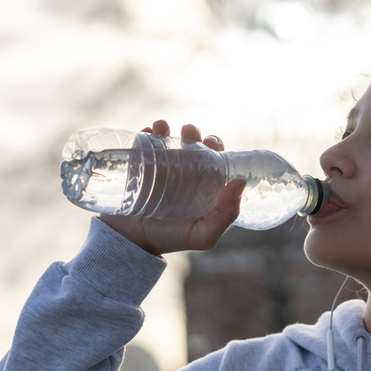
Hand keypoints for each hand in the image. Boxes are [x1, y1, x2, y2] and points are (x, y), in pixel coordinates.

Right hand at [99, 120, 244, 255]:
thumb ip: (225, 215)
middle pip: (190, 145)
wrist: (130, 244)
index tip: (209, 142)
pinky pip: (141, 145)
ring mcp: (157, 170)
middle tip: (188, 132)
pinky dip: (145, 134)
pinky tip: (147, 132)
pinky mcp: (136, 168)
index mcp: (201, 186)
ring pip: (166, 140)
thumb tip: (240, 181)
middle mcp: (181, 175)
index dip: (214, 146)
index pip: (212, 159)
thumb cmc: (170, 240)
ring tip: (161, 127)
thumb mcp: (203, 235)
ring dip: (166, 128)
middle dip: (191, 133)